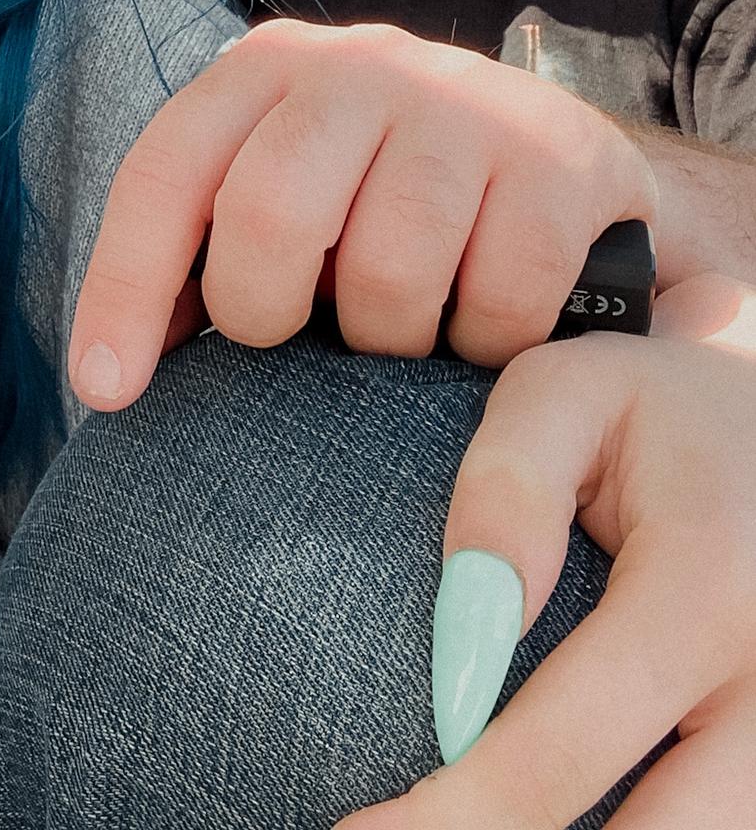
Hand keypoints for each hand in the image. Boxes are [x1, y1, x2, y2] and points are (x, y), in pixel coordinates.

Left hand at [70, 18, 655, 405]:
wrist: (566, 164)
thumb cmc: (387, 198)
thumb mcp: (290, 195)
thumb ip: (202, 255)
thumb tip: (109, 372)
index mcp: (267, 69)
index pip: (164, 172)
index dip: (121, 287)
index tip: (105, 390)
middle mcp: (360, 65)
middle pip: (268, 213)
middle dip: (263, 311)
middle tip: (296, 339)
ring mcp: (465, 104)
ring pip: (387, 270)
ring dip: (385, 340)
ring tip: (399, 326)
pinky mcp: (559, 159)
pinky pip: (499, 301)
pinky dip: (483, 345)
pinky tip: (482, 323)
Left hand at [336, 274, 755, 828]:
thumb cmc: (656, 412)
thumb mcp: (573, 390)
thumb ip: (509, 486)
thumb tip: (469, 619)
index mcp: (706, 587)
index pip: (569, 741)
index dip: (459, 810)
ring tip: (466, 828)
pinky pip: (716, 820)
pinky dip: (630, 826)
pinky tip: (545, 817)